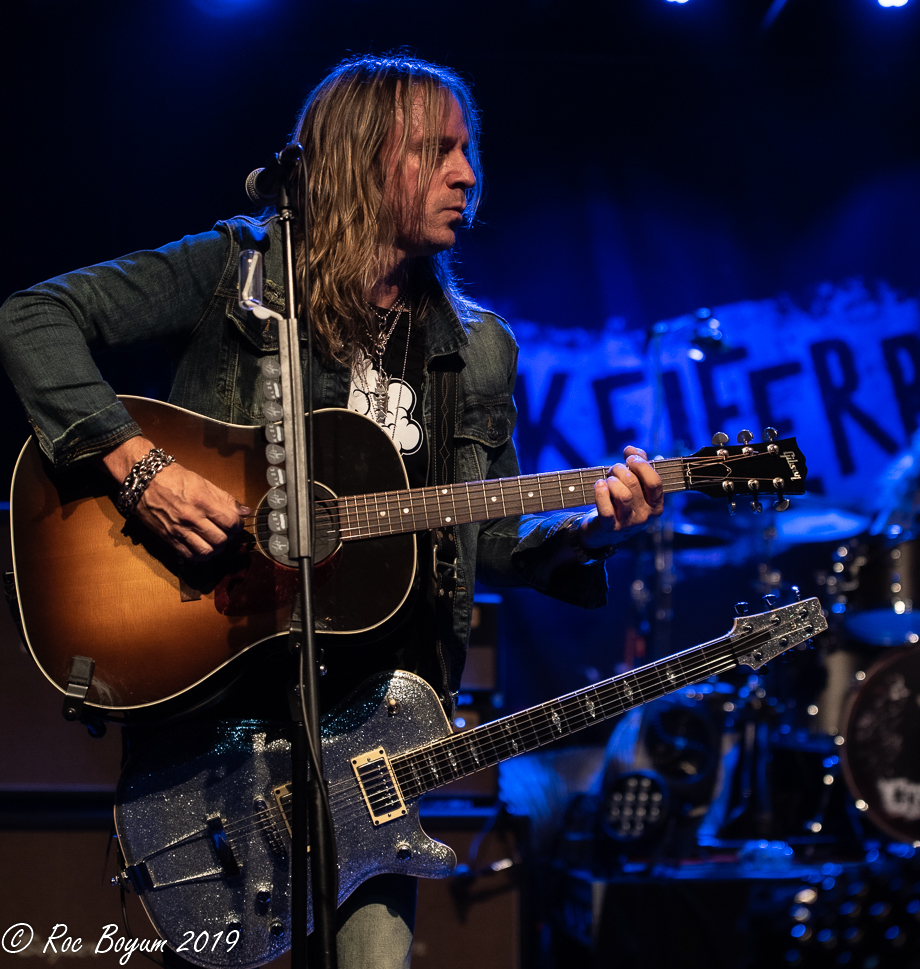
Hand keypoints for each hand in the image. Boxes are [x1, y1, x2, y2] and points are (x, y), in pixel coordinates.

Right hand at [102, 436, 249, 560]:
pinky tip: (203, 546)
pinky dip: (200, 554)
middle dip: (228, 537)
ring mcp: (179, 530)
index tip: (236, 522)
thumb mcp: (203, 482)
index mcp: (202, 501)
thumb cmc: (174, 479)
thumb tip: (244, 511)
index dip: (238, 525)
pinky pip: (189, 555)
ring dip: (216, 548)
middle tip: (226, 531)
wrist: (144, 481)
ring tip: (215, 540)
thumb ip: (225, 499)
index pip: (230, 522)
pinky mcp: (169, 539)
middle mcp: (191, 518)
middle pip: (221, 539)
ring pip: (207, 551)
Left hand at [578, 446, 663, 549]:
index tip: (630, 457)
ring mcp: (628, 523)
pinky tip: (599, 485)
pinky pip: (606, 508)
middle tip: (613, 470)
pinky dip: (601, 493)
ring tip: (607, 480)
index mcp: (655, 505)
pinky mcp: (610, 528)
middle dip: (620, 469)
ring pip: (622, 495)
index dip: (642, 465)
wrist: (603, 533)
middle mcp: (645, 516)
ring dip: (611, 481)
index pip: (655, 482)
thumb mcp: (635, 487)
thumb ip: (638, 466)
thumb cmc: (621, 504)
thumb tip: (633, 450)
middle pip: (634, 484)